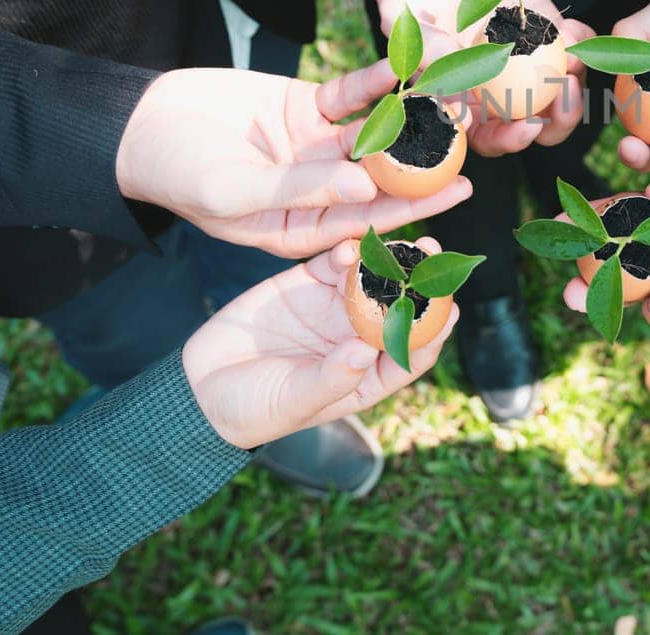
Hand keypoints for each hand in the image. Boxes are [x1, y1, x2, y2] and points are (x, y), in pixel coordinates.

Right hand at [115, 61, 470, 257]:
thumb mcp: (235, 192)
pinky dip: (376, 83)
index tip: (460, 193)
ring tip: (451, 100)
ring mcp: (317, 148)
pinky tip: (405, 68)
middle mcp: (321, 191)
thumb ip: (299, 192)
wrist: (138, 123)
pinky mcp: (308, 108)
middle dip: (427, 162)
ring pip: (375, 134)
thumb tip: (363, 191)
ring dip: (411, 117)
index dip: (416, 209)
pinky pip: (351, 96)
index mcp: (305, 229)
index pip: (370, 222)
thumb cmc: (177, 173)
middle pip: (384, 178)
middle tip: (473, 142)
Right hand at [183, 240, 455, 448]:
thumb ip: (329, 378)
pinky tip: (353, 245)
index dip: (433, 332)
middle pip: (399, 309)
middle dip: (419, 284)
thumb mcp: (292, 400)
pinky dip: (346, 252)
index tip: (450, 310)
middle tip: (433, 256)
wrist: (198, 387)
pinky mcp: (305, 284)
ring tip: (406, 241)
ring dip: (391, 261)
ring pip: (372, 280)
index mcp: (365, 375)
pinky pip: (333, 264)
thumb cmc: (250, 409)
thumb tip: (366, 352)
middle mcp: (356, 339)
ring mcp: (332, 309)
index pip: (410, 354)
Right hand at [354, 0, 585, 152]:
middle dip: (559, 119)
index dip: (511, 140)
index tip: (529, 127)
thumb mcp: (409, 23)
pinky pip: (571, 44)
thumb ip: (431, 55)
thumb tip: (459, 98)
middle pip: (537, 122)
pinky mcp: (543, 29)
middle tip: (565, 89)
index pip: (491, 137)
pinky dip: (579, 41)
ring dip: (574, 79)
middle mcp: (498, 88)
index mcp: (463, 102)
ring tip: (572, 58)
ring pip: (560, 88)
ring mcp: (525, 60)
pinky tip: (571, 28)